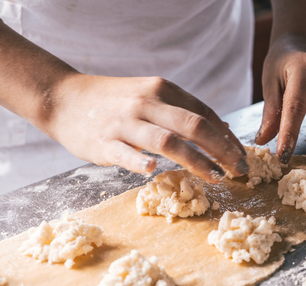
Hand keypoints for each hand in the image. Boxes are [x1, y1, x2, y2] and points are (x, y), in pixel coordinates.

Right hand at [47, 74, 248, 182]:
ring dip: (196, 160)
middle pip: (194, 126)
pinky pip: (125, 154)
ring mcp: (124, 122)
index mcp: (162, 89)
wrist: (65, 98)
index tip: (240, 155)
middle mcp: (146, 102)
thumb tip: (219, 131)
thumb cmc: (113, 101)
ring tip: (215, 177)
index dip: (227, 137)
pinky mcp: (103, 142)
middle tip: (239, 169)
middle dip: (222, 149)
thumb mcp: (149, 94)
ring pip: (167, 141)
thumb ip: (180, 110)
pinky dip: (140, 162)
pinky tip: (154, 171)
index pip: (204, 114)